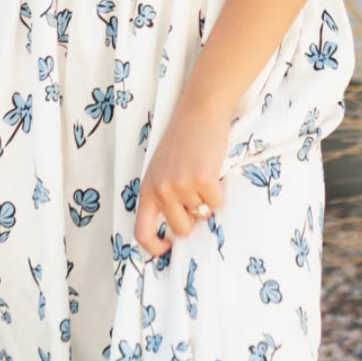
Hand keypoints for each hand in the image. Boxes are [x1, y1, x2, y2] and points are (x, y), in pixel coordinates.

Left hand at [134, 100, 229, 260]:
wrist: (198, 112)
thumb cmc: (182, 142)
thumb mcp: (161, 171)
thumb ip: (163, 196)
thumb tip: (179, 230)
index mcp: (147, 190)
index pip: (142, 232)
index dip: (154, 247)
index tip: (168, 248)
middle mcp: (161, 191)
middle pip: (181, 229)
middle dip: (193, 219)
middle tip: (196, 195)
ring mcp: (181, 185)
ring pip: (202, 215)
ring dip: (207, 200)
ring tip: (202, 175)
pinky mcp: (202, 179)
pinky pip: (217, 203)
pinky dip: (220, 192)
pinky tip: (213, 171)